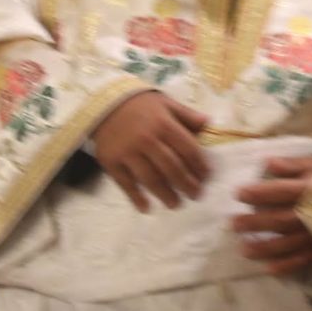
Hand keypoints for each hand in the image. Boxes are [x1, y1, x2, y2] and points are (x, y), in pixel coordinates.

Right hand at [94, 92, 209, 211]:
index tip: (205, 177)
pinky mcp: (111, 162)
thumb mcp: (166, 103)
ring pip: (151, 179)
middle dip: (186, 185)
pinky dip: (136, 198)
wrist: (103, 104)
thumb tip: (208, 124)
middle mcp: (147, 139)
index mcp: (164, 124)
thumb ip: (187, 115)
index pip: (188, 150)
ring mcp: (128, 152)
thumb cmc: (140, 105)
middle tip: (195, 195)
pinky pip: (126, 184)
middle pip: (172, 168)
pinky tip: (146, 208)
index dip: (199, 166)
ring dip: (165, 194)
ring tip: (175, 204)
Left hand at [232, 155, 311, 276]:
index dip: (258, 193)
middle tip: (233, 224)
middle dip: (255, 223)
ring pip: (288, 243)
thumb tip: (266, 162)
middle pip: (280, 220)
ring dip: (264, 247)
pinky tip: (268, 268)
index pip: (280, 191)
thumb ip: (291, 164)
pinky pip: (304, 259)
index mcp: (310, 189)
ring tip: (243, 248)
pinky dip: (287, 265)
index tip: (238, 194)